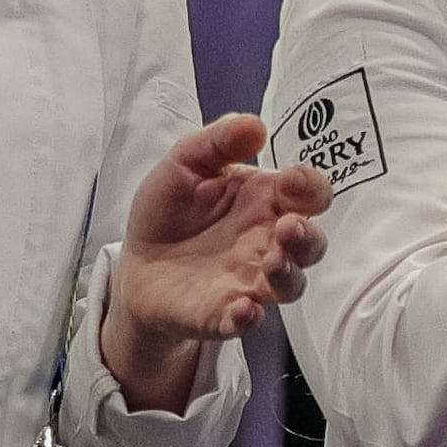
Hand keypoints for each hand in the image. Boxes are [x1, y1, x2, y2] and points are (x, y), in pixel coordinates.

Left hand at [102, 117, 328, 407]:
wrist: (135, 264)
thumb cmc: (171, 212)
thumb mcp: (184, 165)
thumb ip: (216, 142)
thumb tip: (255, 125)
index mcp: (266, 202)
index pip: (308, 194)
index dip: (310, 186)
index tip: (292, 180)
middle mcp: (268, 243)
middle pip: (310, 244)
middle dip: (308, 237)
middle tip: (289, 227)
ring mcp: (250, 281)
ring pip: (290, 285)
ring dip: (288, 275)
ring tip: (271, 264)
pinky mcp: (224, 314)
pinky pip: (246, 322)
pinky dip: (249, 318)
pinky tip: (243, 309)